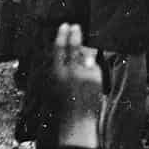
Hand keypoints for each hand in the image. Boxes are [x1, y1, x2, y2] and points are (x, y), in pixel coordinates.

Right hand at [47, 23, 102, 148]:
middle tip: (75, 26)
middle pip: (73, 46)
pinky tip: (91, 57)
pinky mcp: (95, 78)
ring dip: (85, 44)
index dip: (62, 35)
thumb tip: (63, 56)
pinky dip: (92, 60)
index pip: (59, 48)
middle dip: (75, 34)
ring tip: (83, 39)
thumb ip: (58, 71)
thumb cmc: (61, 107)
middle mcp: (70, 71)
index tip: (64, 26)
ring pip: (86, 53)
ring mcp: (84, 74)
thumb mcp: (53, 87)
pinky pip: (94, 64)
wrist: (75, 123)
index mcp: (55, 73)